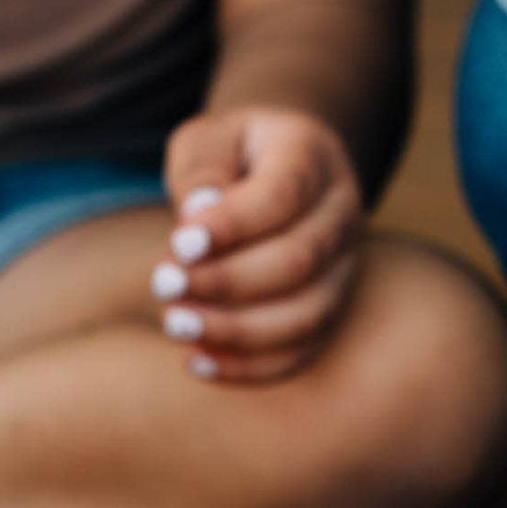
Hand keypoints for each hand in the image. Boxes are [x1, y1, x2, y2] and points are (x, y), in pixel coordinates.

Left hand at [153, 107, 363, 382]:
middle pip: (299, 261)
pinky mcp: (329, 314)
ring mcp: (343, 270)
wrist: (270, 177)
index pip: (284, 195)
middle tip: (164, 285)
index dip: (233, 225)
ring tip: (176, 324)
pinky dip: (248, 366)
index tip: (179, 245)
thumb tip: (199, 212)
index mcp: (313, 157)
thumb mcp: (207, 141)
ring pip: (306, 316)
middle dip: (226, 281)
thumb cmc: (229, 158)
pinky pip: (299, 353)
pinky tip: (196, 361)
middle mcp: (341, 215)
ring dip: (236, 329)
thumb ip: (203, 168)